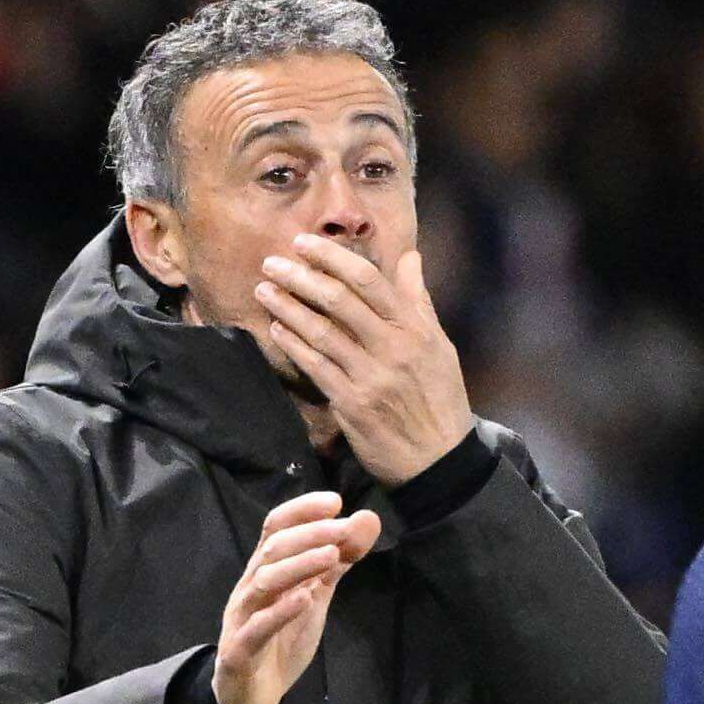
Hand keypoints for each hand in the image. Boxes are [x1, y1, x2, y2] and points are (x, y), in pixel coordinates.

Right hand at [210, 488, 380, 703]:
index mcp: (265, 571)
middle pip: (272, 549)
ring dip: (298, 565)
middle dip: (308, 534)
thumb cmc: (279, 641)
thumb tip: (365, 522)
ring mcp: (242, 618)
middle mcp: (250, 588)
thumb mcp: (313, 598)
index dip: (303, 511)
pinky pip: (258, 627)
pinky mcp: (240, 651)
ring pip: (263, 582)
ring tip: (331, 556)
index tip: (335, 501)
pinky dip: (281, 611)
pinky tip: (305, 599)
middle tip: (342, 527)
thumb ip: (336, 564)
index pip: (276, 527)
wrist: (250, 697)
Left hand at [251, 240, 474, 486]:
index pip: (369, 280)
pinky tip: (276, 329)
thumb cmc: (440, 398)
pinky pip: (316, 368)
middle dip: (301, 276)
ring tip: (264, 290)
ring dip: (288, 307)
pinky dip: (293, 345)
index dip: (333, 257)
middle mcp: (393, 348)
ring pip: (321, 332)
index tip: (305, 243)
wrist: (440, 460)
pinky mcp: (352, 405)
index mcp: (414, 329)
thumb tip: (410, 257)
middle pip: (339, 300)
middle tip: (272, 262)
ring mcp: (371, 377)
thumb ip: (418, 301)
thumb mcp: (438, 346)